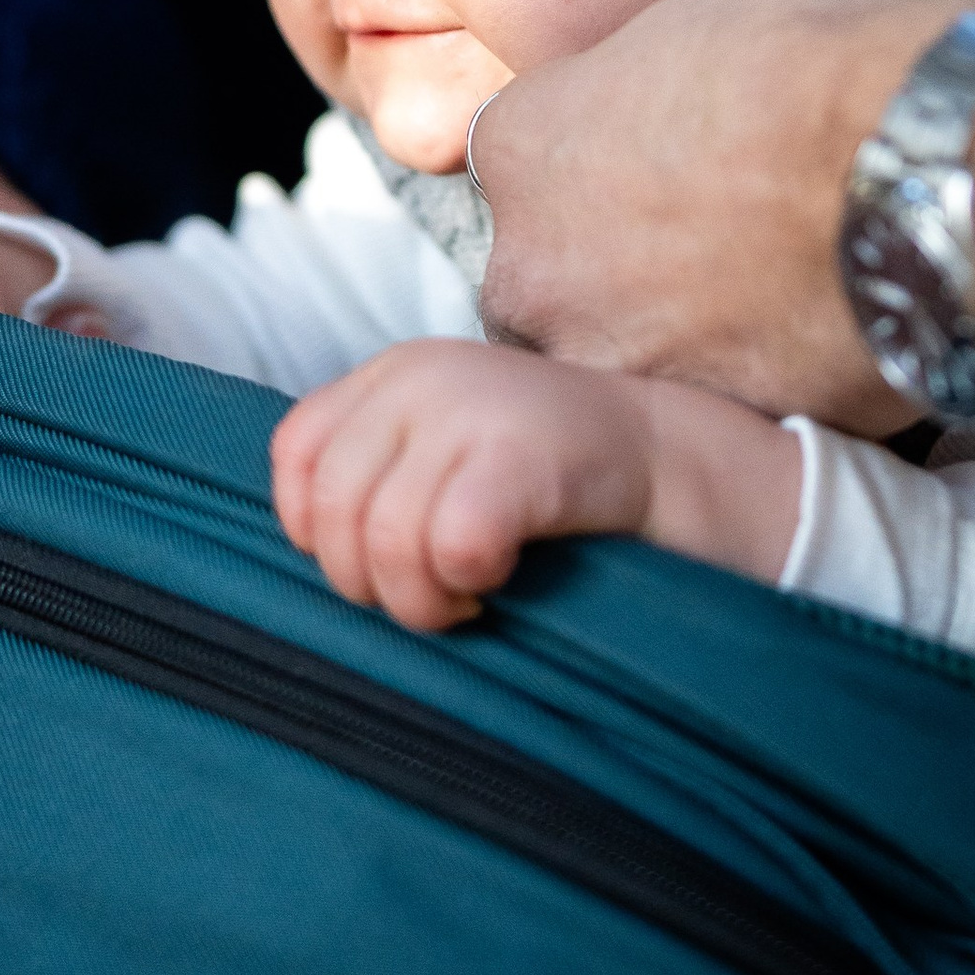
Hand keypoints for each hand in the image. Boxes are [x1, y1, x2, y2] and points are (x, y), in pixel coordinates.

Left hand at [269, 338, 799, 632]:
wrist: (678, 462)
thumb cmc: (552, 483)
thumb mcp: (447, 450)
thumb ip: (378, 472)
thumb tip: (304, 547)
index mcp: (393, 374)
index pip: (296, 456)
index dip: (317, 532)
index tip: (379, 562)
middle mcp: (420, 378)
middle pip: (330, 511)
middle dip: (368, 584)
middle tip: (433, 596)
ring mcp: (471, 410)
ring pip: (384, 540)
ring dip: (420, 601)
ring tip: (467, 597)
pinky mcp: (522, 456)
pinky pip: (449, 546)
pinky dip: (466, 585)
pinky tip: (500, 581)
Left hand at [469, 0, 971, 420]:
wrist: (932, 173)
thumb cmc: (831, 61)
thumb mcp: (711, 19)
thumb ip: (652, 83)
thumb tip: (673, 100)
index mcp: (521, 146)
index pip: (525, 165)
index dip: (600, 160)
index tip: (664, 157)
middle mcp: (533, 268)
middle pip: (552, 278)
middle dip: (618, 266)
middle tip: (719, 238)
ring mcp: (608, 363)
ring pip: (623, 356)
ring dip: (680, 335)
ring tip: (776, 294)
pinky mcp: (695, 431)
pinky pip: (712, 407)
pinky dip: (752, 383)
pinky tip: (816, 339)